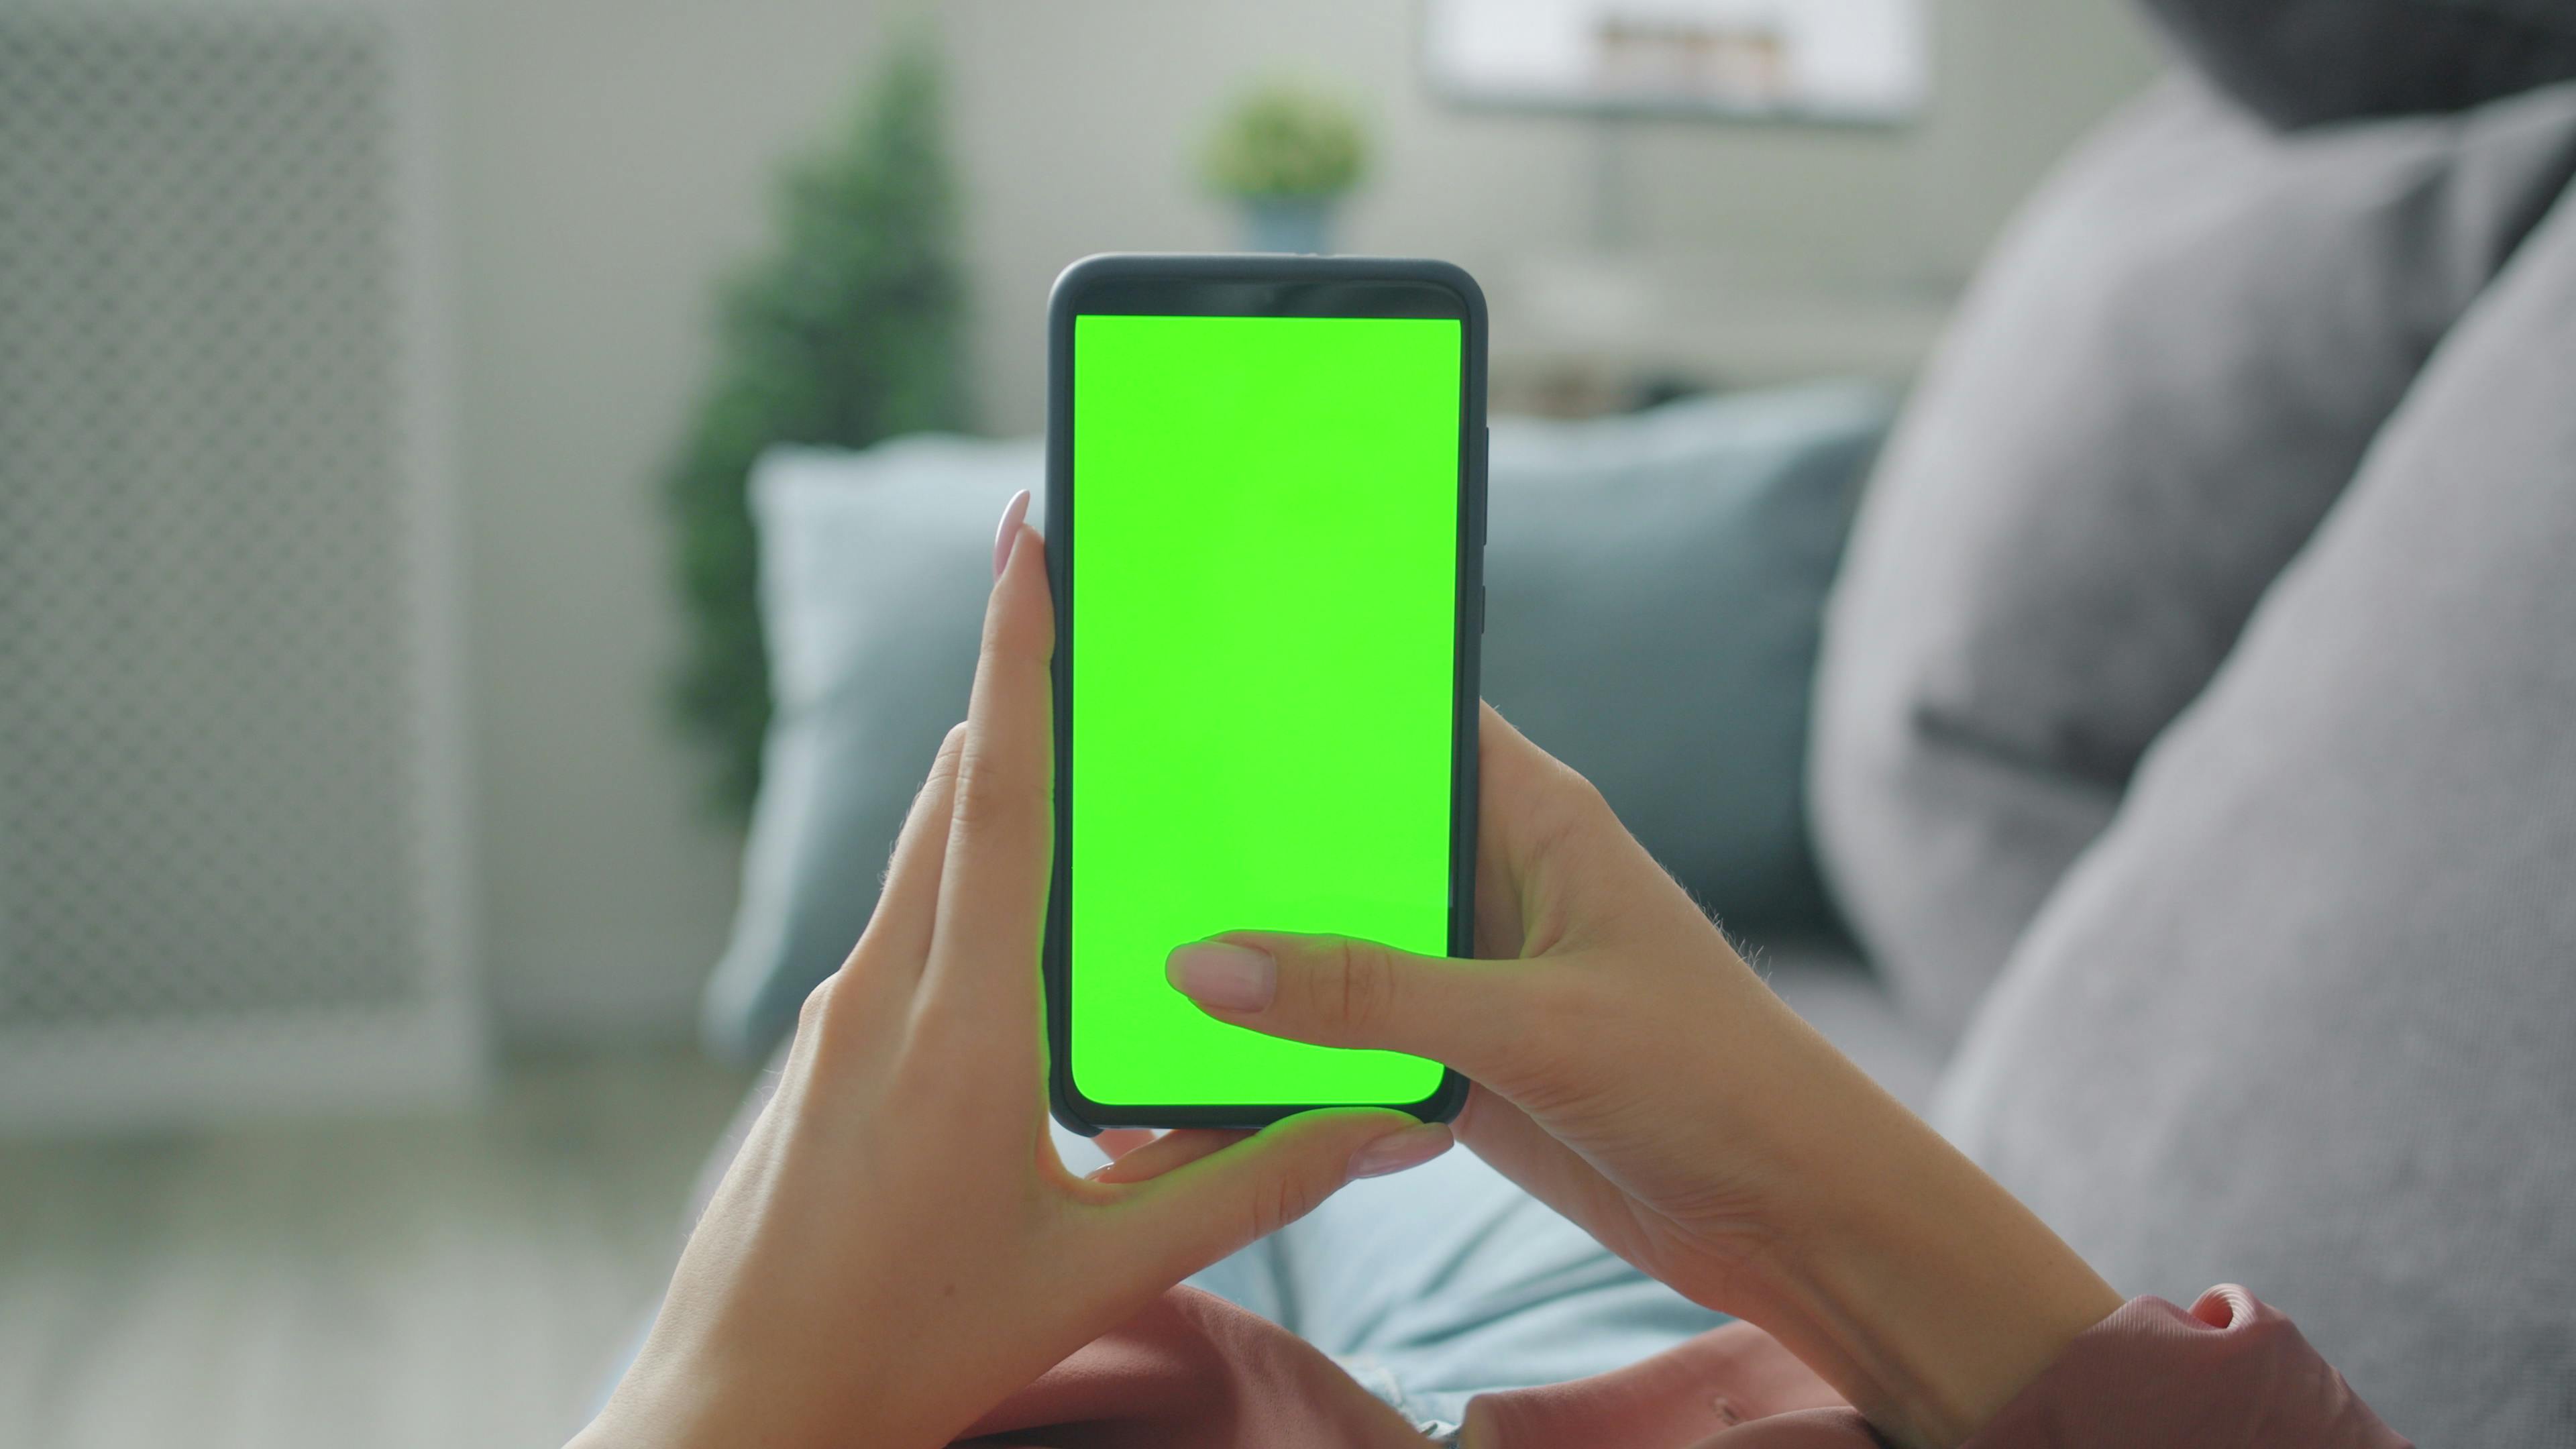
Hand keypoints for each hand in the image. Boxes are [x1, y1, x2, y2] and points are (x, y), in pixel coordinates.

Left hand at [576, 497, 1452, 1448]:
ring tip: (1086, 763)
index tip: (1025, 538)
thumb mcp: (1102, 1270)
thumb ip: (1248, 1185)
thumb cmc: (908, 1351)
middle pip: (954, 796)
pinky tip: (1025, 940)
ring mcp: (832, 1018)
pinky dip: (966, 889)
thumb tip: (1378, 1121)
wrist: (733, 1417)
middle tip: (1095, 619)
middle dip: (1022, 698)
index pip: (997, 797)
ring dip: (998, 795)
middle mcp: (879, 993)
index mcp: (957, 1029)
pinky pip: (901, 926)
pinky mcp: (815, 1051)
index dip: (1016, 657)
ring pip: (923, 859)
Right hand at [1165, 707, 2121, 1447]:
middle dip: (1244, 850)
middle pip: (1342, 840)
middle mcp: (1494, 879)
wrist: (1795, 1220)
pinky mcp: (1460, 1062)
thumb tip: (1207, 962)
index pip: (1400, 718)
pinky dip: (1283, 1066)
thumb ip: (1368, 995)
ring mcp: (1470, 973)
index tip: (1184, 685)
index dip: (1300, 696)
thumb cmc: (1715, 1081)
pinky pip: (1345, 1047)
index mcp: (1533, 815)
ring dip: (1255, 970)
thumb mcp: (1533, 1025)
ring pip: (1332, 951)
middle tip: (1111, 841)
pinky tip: (1196, 1084)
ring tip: (1123, 967)